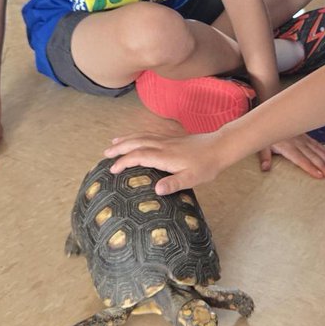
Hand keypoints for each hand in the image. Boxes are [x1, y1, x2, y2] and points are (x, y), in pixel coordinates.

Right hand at [105, 131, 224, 194]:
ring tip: (113, 142)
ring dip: (126, 139)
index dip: (124, 162)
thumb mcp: (192, 179)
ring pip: (142, 136)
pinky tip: (135, 138)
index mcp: (165, 156)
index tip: (113, 169)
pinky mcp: (170, 139)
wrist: (219, 147)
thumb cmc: (206, 165)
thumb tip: (156, 190)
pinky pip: (149, 135)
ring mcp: (166, 140)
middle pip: (136, 143)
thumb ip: (174, 184)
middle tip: (105, 154)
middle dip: (119, 148)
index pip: (139, 156)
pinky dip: (137, 136)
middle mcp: (162, 145)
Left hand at [258, 133, 324, 178]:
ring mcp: (302, 138)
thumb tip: (265, 168)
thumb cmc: (264, 133)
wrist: (270, 117)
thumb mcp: (261, 145)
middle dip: (323, 165)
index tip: (319, 175)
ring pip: (317, 150)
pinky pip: (317, 144)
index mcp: (286, 146)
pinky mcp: (305, 135)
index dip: (310, 167)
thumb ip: (265, 157)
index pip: (300, 159)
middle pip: (312, 155)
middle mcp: (297, 142)